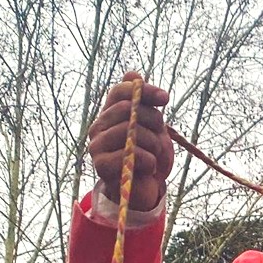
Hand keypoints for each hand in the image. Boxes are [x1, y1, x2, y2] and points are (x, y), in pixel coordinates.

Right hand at [87, 71, 173, 210]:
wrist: (144, 189)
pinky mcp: (101, 165)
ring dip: (153, 144)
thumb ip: (144, 101)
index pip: (120, 90)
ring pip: (129, 131)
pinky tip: (148, 168)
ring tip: (155, 155)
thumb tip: (132, 73)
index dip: (144, 90)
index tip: (165, 99)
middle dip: (153, 120)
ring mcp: (97, 145)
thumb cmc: (149, 155)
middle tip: (160, 136)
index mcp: (110, 113)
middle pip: (128, 108)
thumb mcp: (152, 126)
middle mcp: (99, 126)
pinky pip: (130, 155)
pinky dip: (149, 161)